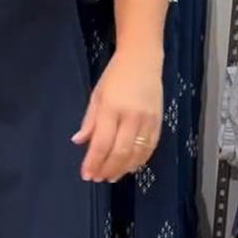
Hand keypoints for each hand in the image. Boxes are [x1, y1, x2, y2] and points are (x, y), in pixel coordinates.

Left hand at [72, 48, 162, 182]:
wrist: (143, 59)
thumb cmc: (115, 76)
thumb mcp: (97, 95)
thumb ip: (89, 121)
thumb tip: (78, 141)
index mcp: (111, 108)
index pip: (101, 143)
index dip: (94, 162)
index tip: (87, 174)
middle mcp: (131, 116)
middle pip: (119, 151)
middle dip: (107, 168)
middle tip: (98, 178)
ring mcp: (147, 120)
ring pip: (136, 153)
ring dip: (123, 168)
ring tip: (112, 176)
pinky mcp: (159, 121)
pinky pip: (150, 147)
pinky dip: (140, 160)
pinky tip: (130, 167)